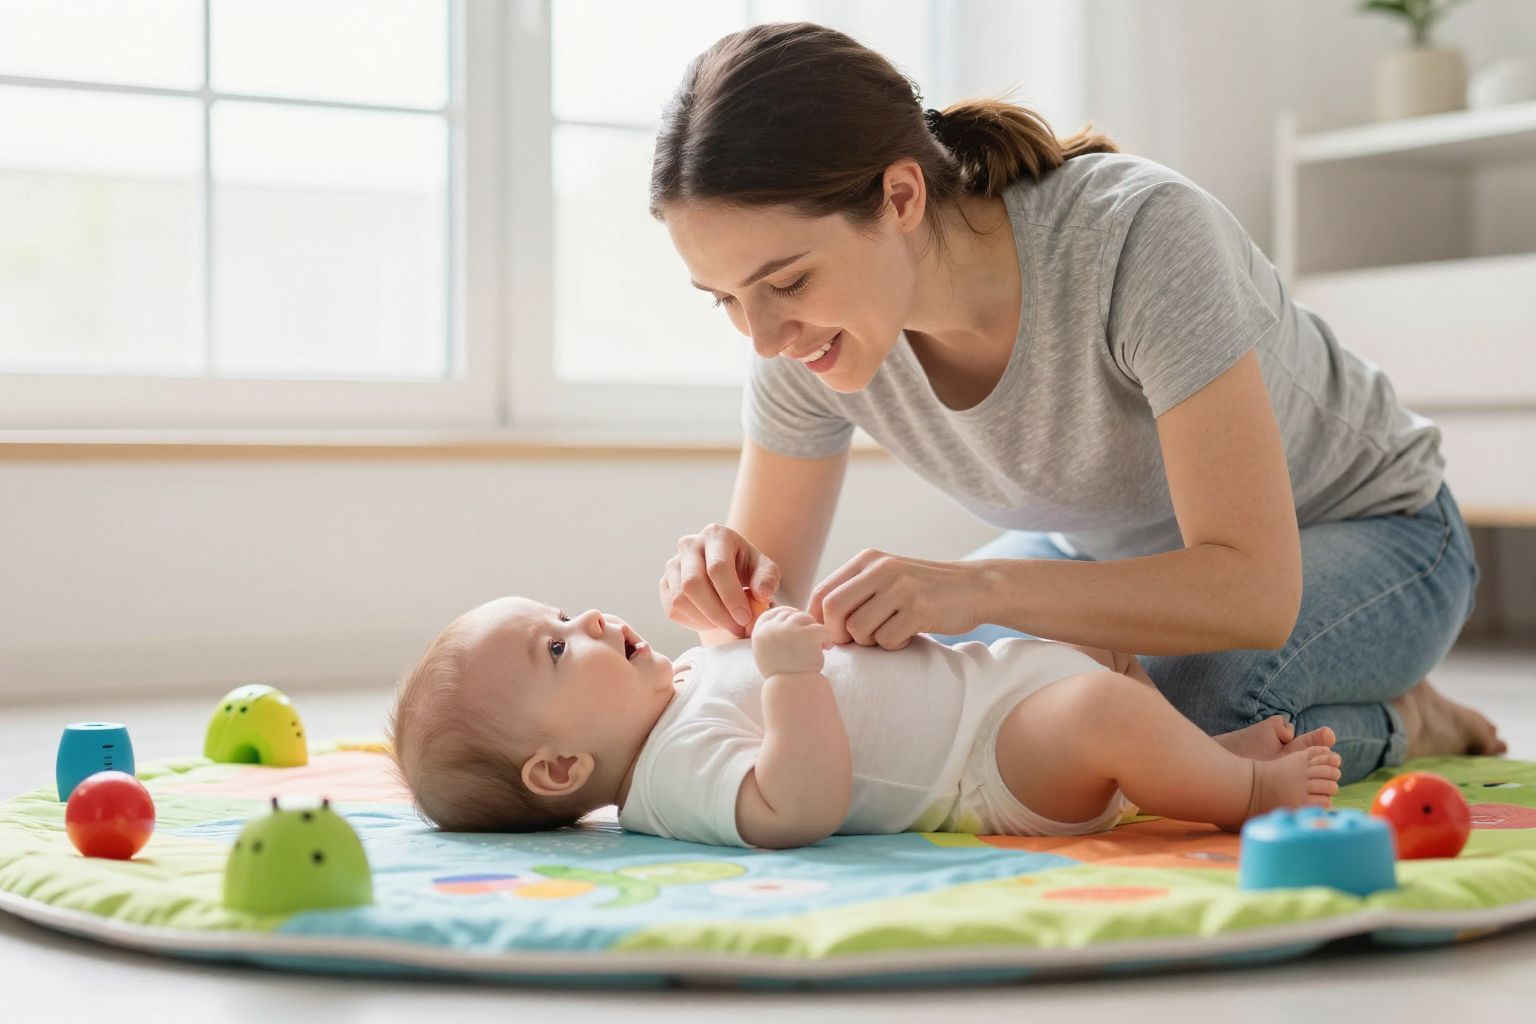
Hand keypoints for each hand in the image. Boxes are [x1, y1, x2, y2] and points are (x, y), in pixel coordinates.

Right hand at [660, 523, 781, 637]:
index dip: (731, 596)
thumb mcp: (764, 569)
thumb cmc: (747, 568)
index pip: (717, 567)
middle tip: (737, 628)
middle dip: (716, 612)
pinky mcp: (665, 583)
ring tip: (727, 624)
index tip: (745, 618)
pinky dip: (694, 623)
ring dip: (705, 620)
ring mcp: (673, 564)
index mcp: (716, 535)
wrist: (727, 571)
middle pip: (692, 584)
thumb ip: (768, 579)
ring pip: (679, 599)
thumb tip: (762, 594)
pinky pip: (672, 609)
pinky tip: (712, 621)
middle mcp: (689, 545)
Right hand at [752, 605, 831, 676]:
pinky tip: (826, 648)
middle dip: (804, 626)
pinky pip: (822, 628)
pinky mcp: (807, 635)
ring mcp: (789, 630)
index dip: (787, 615)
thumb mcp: (766, 653)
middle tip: (811, 642)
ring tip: (819, 647)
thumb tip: (788, 616)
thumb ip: (772, 635)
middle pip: (792, 614)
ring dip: (814, 632)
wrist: (791, 692)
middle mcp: (772, 628)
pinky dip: (826, 638)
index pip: (773, 612)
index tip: (798, 625)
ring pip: (807, 618)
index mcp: (760, 632)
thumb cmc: (781, 677)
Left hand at [809, 550, 987, 648]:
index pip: (822, 592)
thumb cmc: (922, 589)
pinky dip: (894, 645)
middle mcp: (881, 569)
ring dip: (870, 641)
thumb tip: (815, 622)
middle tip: (856, 642)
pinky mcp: (920, 609)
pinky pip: (886, 641)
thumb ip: (854, 591)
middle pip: (833, 610)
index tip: (829, 637)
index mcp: (867, 560)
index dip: (817, 620)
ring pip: (858, 630)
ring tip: (890, 631)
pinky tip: (909, 634)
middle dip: (838, 634)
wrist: (974, 586)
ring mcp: (901, 588)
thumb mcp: (886, 577)